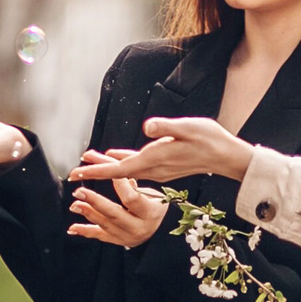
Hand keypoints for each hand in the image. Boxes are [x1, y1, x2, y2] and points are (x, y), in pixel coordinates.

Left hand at [66, 116, 252, 185]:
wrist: (227, 156)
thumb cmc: (210, 139)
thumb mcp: (188, 127)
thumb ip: (166, 127)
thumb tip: (147, 127)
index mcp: (155, 159)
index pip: (119, 169)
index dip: (97, 171)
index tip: (78, 174)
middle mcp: (154, 168)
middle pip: (118, 172)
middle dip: (96, 171)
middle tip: (73, 172)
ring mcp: (159, 169)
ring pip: (126, 169)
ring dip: (107, 166)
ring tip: (89, 160)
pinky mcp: (164, 165)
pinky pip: (137, 165)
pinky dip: (123, 161)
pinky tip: (116, 155)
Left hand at [68, 153, 167, 246]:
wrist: (161, 230)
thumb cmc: (155, 206)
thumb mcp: (152, 194)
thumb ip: (134, 185)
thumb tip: (115, 173)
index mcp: (149, 212)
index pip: (131, 197)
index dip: (117, 184)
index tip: (103, 173)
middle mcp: (138, 227)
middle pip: (113, 213)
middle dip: (94, 201)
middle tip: (79, 192)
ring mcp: (127, 236)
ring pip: (104, 224)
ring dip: (87, 213)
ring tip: (74, 204)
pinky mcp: (118, 241)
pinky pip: (99, 236)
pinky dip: (85, 231)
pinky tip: (72, 228)